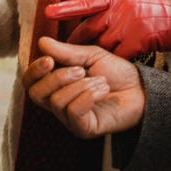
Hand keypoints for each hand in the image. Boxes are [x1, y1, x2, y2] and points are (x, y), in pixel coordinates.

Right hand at [23, 36, 144, 137]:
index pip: (30, 82)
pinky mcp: (83, 129)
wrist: (140, 88)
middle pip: (36, 94)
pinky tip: (103, 90)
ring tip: (100, 80)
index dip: (34, 70)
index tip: (49, 59)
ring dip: (81, 85)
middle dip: (56, 78)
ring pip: (57, 101)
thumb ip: (66, 52)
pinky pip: (74, 112)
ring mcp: (69, 118)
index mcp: (56, 84)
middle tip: (80, 70)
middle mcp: (58, 103)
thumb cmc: (115, 72)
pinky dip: (89, 96)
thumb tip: (41, 41)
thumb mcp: (89, 56)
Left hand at [44, 0, 170, 58]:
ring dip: (91, 54)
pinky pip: (115, 57)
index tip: (48, 12)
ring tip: (84, 62)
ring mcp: (127, 28)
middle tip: (63, 52)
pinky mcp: (136, 45)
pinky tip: (107, 68)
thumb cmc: (149, 6)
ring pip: (100, 46)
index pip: (86, 3)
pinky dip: (110, 62)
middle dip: (75, 42)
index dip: (66, 8)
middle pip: (88, 29)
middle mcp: (119, 11)